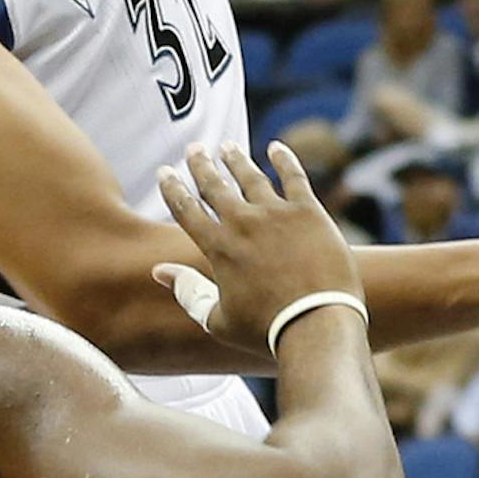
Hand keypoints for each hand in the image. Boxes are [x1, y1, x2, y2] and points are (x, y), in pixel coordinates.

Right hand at [155, 141, 364, 351]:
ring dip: (236, 159)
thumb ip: (187, 292)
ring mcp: (276, 214)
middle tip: (194, 148)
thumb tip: (160, 272)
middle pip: (215, 185)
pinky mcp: (308, 212)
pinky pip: (293, 177)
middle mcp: (242, 223)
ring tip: (227, 147)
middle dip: (201, 164)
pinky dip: (284, 159)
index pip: (186, 209)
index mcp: (218, 247)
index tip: (164, 172)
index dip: (172, 188)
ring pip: (250, 176)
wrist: (317, 325)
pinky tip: (276, 148)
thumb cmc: (266, 330)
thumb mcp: (217, 319)